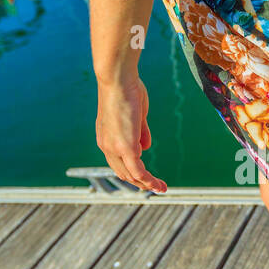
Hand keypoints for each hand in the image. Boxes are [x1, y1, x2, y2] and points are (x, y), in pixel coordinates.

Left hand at [95, 74, 167, 193]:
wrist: (117, 79)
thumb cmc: (126, 89)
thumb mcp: (135, 114)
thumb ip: (140, 132)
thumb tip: (145, 148)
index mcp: (107, 137)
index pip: (118, 161)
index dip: (132, 170)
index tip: (146, 175)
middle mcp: (107, 146)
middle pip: (123, 172)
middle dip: (140, 182)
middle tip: (155, 186)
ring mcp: (115, 148)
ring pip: (131, 175)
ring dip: (147, 184)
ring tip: (161, 189)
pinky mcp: (126, 148)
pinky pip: (138, 171)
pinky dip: (149, 181)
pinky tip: (159, 185)